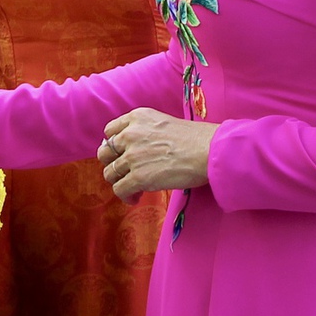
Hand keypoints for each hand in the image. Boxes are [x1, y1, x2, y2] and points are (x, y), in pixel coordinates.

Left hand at [97, 109, 214, 202]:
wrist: (211, 151)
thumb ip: (144, 131)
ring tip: (133, 188)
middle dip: (113, 164)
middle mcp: (130, 134)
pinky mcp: (138, 177)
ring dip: (120, 182)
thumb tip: (133, 149)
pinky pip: (120, 189)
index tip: (121, 154)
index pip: (110, 131)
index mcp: (136, 118)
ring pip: (110, 173)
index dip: (114, 145)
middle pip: (105, 153)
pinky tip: (136, 198)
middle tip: (124, 172)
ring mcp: (132, 156)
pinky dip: (126, 196)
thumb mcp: (163, 122)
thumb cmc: (196, 139)